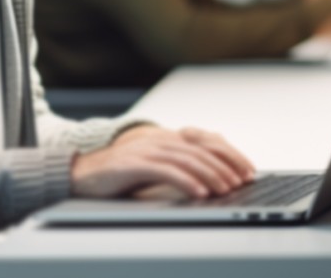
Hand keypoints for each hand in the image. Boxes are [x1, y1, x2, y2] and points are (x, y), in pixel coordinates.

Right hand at [71, 125, 254, 199]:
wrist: (81, 174)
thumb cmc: (120, 173)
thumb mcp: (153, 164)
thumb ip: (178, 162)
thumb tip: (211, 169)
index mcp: (167, 138)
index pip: (206, 141)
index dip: (230, 154)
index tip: (249, 170)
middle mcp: (159, 139)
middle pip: (201, 150)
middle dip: (226, 166)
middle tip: (242, 182)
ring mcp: (146, 150)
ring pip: (187, 160)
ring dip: (211, 175)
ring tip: (226, 189)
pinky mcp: (134, 164)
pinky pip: (166, 171)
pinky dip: (186, 181)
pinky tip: (199, 193)